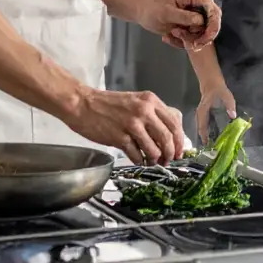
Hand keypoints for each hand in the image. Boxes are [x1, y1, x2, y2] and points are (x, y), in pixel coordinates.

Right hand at [69, 88, 184, 164]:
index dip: (179, 140)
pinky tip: (138, 161)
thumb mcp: (136, 101)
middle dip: (171, 153)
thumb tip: (169, 132)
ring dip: (155, 159)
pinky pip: (136, 154)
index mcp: (150, 101)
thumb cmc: (109, 104)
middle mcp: (144, 111)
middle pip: (167, 137)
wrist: (82, 104)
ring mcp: (131, 124)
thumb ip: (153, 113)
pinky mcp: (118, 137)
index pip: (174, 122)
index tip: (180, 151)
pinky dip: (140, 161)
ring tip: (152, 162)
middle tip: (168, 160)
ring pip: (153, 148)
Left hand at [138, 0, 220, 49]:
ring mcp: (197, 16)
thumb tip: (201, 21)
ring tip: (172, 34)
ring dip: (189, 40)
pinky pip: (193, 38)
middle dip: (201, 38)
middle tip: (189, 44)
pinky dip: (182, 41)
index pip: (214, 13)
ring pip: (203, 34)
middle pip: (213, 25)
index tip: (202, 40)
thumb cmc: (152, 7)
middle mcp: (201, 6)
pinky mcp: (192, 25)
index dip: (212, 28)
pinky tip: (169, 36)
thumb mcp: (166, 12)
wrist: (143, 10)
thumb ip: (184, 16)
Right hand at [195, 79, 236, 142]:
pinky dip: (209, 133)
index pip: (202, 127)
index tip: (209, 146)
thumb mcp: (226, 95)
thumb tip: (233, 116)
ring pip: (203, 130)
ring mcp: (201, 116)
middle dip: (206, 140)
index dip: (205, 137)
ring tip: (214, 146)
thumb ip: (230, 105)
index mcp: (202, 112)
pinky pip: (205, 127)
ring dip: (208, 137)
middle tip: (213, 150)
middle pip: (201, 131)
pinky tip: (215, 137)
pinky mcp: (205, 116)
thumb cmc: (218, 90)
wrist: (212, 83)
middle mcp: (199, 116)